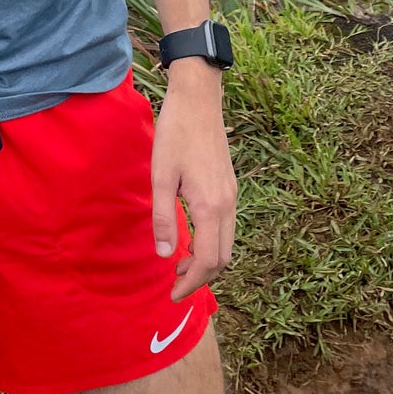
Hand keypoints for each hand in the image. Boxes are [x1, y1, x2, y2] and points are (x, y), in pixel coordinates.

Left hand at [151, 60, 236, 301]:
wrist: (199, 99)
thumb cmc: (176, 134)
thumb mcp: (161, 176)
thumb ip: (164, 218)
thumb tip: (165, 255)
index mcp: (211, 206)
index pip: (208, 261)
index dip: (191, 283)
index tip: (172, 294)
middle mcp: (228, 204)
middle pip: (223, 258)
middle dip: (201, 278)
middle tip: (174, 284)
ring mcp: (232, 194)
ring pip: (227, 243)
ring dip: (207, 260)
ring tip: (179, 262)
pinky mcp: (230, 186)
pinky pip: (227, 226)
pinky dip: (212, 242)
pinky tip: (191, 236)